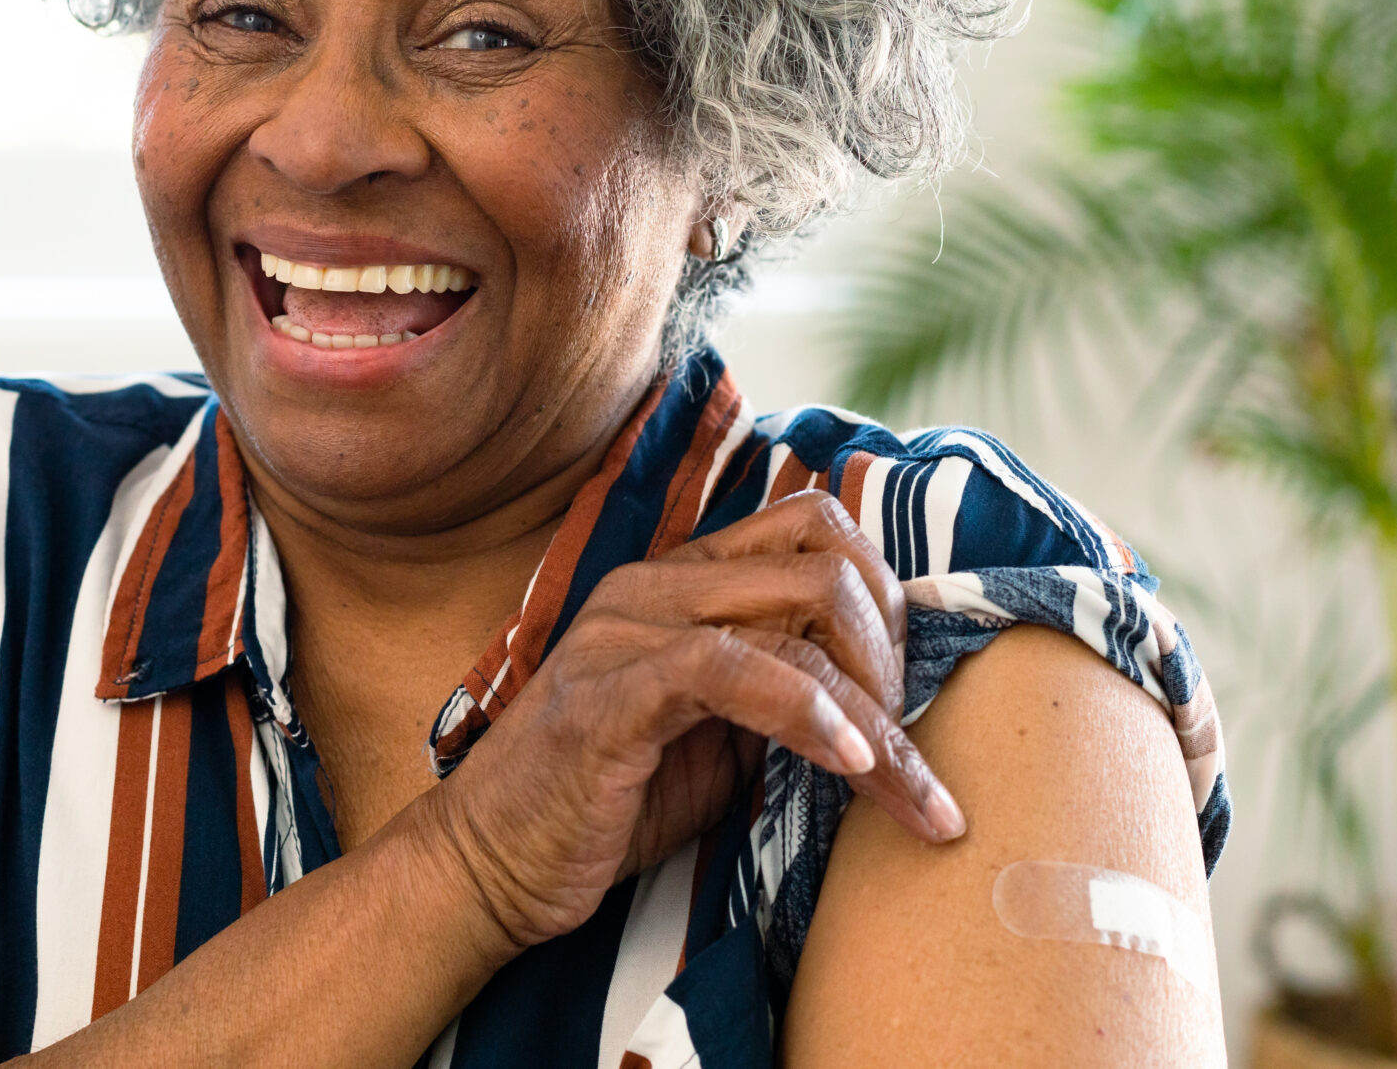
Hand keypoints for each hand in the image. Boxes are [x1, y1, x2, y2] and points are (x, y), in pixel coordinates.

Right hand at [408, 489, 965, 949]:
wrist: (489, 867)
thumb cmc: (605, 805)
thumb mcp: (717, 739)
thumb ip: (783, 695)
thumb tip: (886, 695)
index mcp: (681, 581)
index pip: (815, 529)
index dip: (885, 602)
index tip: (907, 698)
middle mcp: (658, 584)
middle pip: (825, 559)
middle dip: (892, 654)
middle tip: (907, 748)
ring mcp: (630, 629)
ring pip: (800, 609)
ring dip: (877, 709)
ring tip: (908, 789)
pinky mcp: (613, 691)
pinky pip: (734, 670)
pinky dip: (811, 715)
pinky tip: (849, 767)